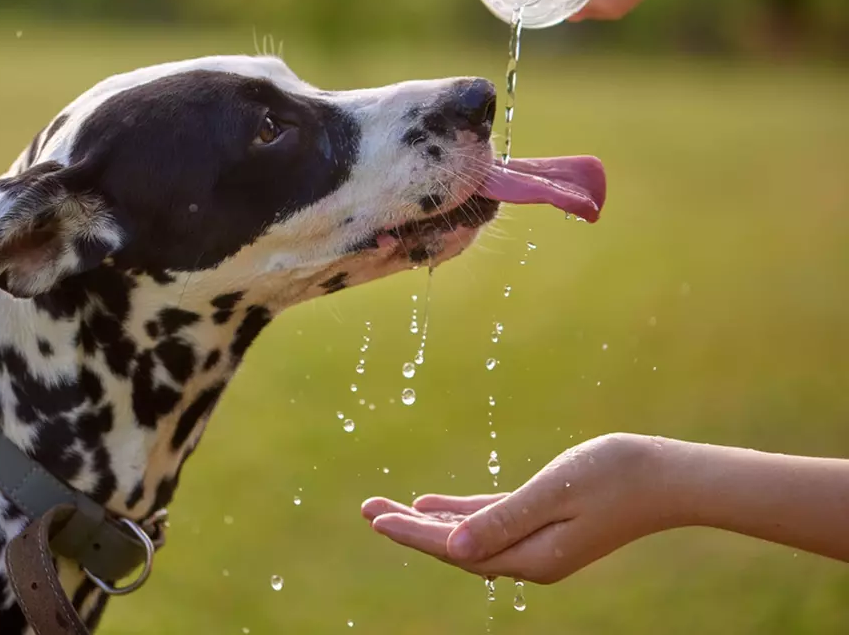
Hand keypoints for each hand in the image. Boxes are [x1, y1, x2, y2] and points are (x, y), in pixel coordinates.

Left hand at [362, 433, 848, 582]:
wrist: (669, 478)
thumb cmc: (615, 477)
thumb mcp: (553, 494)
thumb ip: (502, 520)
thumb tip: (454, 549)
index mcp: (530, 556)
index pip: (455, 548)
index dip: (412, 533)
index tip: (375, 518)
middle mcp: (529, 559)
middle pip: (454, 545)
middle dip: (408, 528)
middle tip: (366, 509)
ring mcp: (537, 545)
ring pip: (468, 535)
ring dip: (427, 521)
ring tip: (386, 509)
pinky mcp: (545, 526)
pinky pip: (489, 523)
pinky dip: (459, 514)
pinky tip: (432, 504)